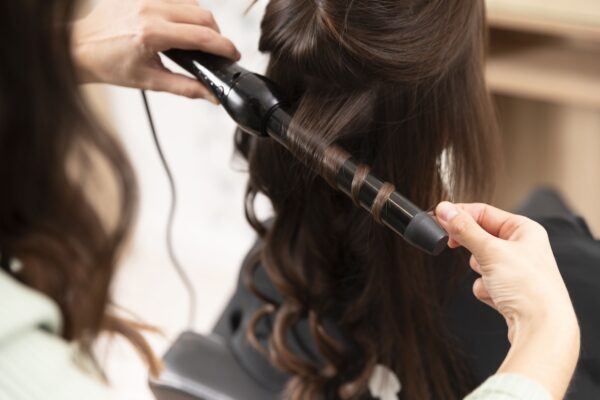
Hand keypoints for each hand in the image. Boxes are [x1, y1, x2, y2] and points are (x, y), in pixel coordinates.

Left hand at [72, 0, 239, 100]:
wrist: (79, 48)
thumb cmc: (110, 65)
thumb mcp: (151, 81)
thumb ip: (187, 88)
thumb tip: (212, 95)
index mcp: (152, 34)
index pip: (202, 36)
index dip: (224, 46)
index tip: (234, 54)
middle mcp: (150, 10)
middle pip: (203, 15)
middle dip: (216, 34)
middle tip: (216, 50)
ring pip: (192, 2)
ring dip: (201, 20)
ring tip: (198, 38)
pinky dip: (185, 10)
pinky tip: (181, 25)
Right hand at [436, 202, 578, 398]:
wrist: (541, 328)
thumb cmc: (528, 288)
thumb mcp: (490, 251)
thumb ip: (464, 229)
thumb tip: (444, 209)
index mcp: (524, 229)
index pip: (484, 212)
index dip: (460, 215)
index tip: (439, 218)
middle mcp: (522, 247)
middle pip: (480, 236)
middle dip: (472, 248)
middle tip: (452, 245)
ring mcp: (515, 269)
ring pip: (480, 260)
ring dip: (480, 271)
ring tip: (494, 280)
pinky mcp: (509, 290)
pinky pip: (483, 282)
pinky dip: (485, 289)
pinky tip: (498, 297)